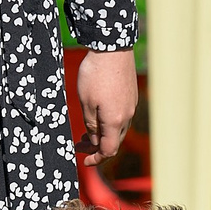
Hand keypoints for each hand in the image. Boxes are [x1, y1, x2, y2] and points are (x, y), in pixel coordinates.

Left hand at [74, 47, 136, 165]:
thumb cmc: (95, 74)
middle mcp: (127, 116)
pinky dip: (109, 123)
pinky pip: (121, 117)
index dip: (96, 159)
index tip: (84, 161)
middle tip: (79, 144)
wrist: (112, 47)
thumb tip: (95, 140)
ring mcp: (131, 105)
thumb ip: (90, 125)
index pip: (108, 151)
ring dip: (103, 134)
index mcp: (114, 122)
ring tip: (85, 131)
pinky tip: (98, 115)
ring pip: (118, 129)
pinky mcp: (131, 95)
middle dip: (97, 147)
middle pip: (114, 142)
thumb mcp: (85, 103)